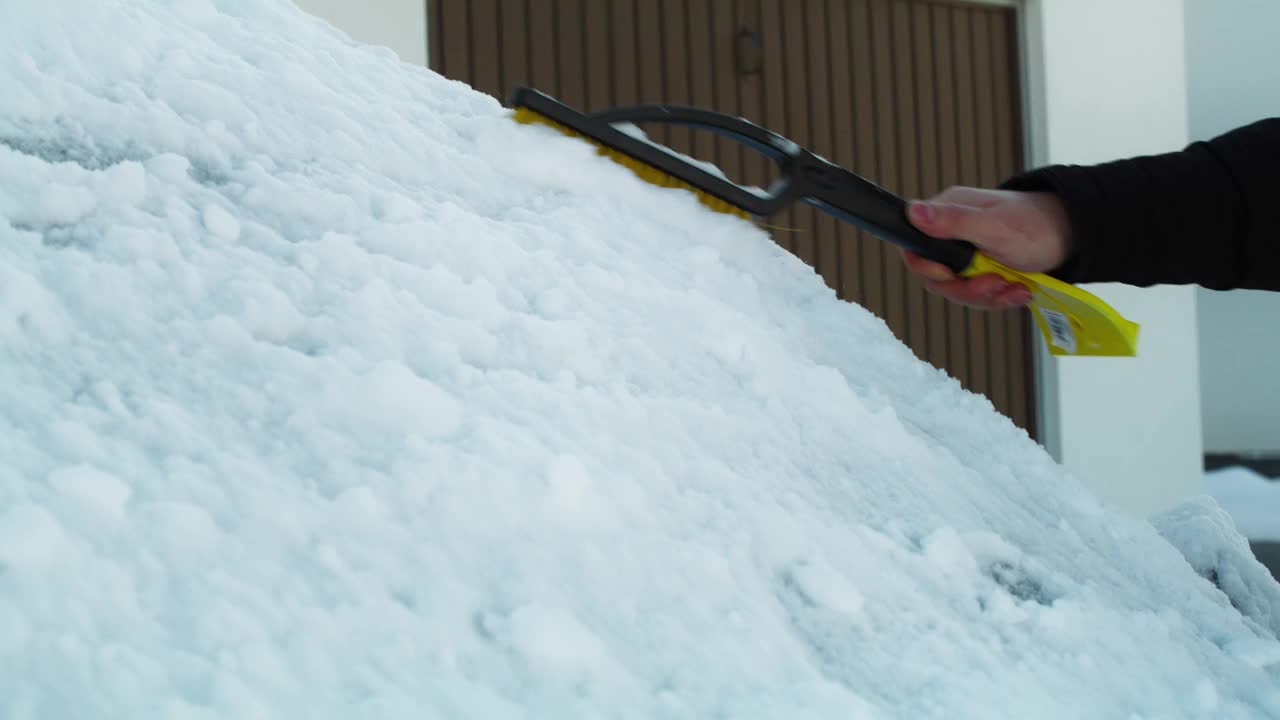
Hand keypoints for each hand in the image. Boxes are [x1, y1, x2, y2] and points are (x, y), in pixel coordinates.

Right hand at [902, 186, 1071, 308]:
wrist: (1074, 236)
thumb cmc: (1037, 225)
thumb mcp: (993, 225)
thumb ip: (953, 221)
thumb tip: (912, 211)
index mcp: (949, 214)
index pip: (914, 245)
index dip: (926, 267)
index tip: (948, 274)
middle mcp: (954, 234)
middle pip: (936, 277)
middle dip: (965, 288)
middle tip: (994, 283)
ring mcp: (969, 255)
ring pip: (958, 290)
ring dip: (986, 296)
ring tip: (1014, 288)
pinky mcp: (984, 272)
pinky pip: (978, 295)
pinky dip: (999, 298)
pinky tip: (1019, 290)